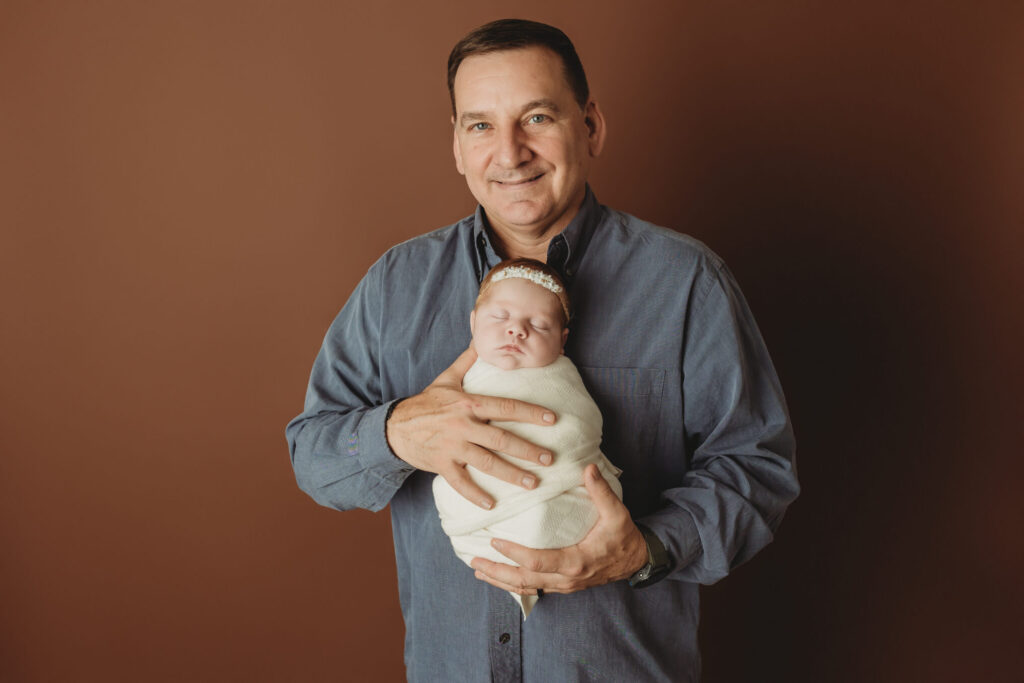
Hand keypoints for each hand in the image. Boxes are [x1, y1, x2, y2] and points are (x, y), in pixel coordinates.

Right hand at [386, 347, 556, 509]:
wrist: (394, 426)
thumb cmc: (425, 403)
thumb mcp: (446, 378)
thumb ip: (467, 360)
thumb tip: (481, 337)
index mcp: (468, 403)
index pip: (506, 407)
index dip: (530, 413)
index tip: (552, 420)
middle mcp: (463, 425)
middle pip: (501, 439)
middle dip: (528, 450)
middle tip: (549, 458)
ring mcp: (452, 446)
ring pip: (487, 463)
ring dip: (511, 474)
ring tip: (532, 483)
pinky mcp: (441, 464)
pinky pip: (461, 483)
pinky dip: (476, 495)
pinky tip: (492, 504)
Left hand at [470, 464, 648, 595]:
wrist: (636, 560)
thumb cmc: (624, 536)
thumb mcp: (617, 512)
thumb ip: (601, 491)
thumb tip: (588, 467)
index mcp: (576, 561)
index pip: (537, 562)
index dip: (514, 554)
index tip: (495, 542)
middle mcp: (566, 579)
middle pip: (524, 581)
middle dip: (498, 572)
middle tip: (475, 561)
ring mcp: (563, 586)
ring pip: (526, 589)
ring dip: (501, 581)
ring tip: (479, 571)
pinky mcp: (563, 586)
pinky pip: (534, 589)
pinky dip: (514, 585)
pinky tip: (500, 578)